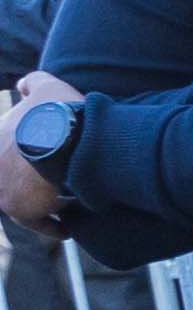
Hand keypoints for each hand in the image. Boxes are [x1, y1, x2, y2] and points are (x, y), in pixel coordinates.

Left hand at [0, 71, 67, 234]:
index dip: (24, 160)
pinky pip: (39, 223)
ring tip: (68, 207)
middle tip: (56, 187)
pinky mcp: (21, 209)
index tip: (44, 164)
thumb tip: (23, 86)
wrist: (67, 140)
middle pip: (9, 182)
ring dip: (43, 207)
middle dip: (29, 185)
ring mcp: (2, 189)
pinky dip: (54, 226)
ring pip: (23, 203)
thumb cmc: (58, 113)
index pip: (6, 157)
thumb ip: (33, 83)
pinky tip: (69, 226)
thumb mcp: (46, 86)